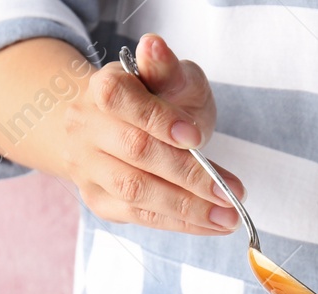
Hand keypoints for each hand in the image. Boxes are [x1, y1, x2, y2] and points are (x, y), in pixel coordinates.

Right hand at [62, 34, 243, 233]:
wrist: (116, 127)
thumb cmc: (153, 100)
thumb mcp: (168, 77)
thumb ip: (166, 68)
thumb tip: (154, 46)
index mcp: (101, 88)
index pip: (121, 101)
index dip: (158, 120)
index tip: (196, 136)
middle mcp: (86, 128)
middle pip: (135, 153)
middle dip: (188, 175)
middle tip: (230, 191)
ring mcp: (88, 167)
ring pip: (135, 192)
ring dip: (187, 208)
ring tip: (227, 217)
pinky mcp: (99, 200)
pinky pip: (139, 216)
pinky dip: (178, 222)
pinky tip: (209, 223)